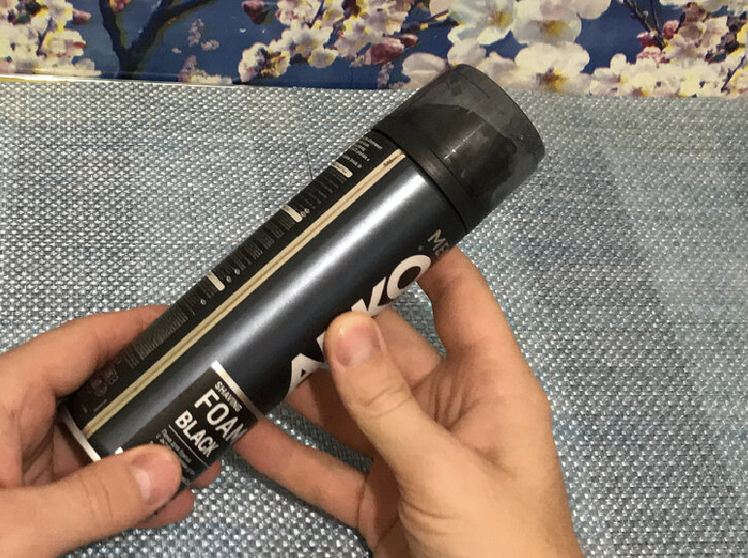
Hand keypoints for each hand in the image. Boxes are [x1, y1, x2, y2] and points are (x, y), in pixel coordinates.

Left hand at [0, 306, 219, 557]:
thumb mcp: (9, 529)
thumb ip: (91, 498)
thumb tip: (162, 467)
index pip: (80, 343)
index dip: (136, 331)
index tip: (188, 327)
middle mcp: (2, 418)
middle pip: (92, 391)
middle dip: (152, 404)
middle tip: (212, 411)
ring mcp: (5, 461)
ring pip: (89, 442)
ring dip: (141, 456)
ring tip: (201, 463)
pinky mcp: (8, 502)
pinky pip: (74, 484)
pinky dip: (116, 492)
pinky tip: (159, 503)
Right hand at [236, 248, 582, 557]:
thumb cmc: (505, 550)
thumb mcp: (445, 471)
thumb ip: (387, 403)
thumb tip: (341, 325)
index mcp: (489, 387)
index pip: (460, 299)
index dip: (423, 256)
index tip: (366, 222)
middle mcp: (448, 411)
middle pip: (385, 350)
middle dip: (332, 325)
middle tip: (270, 295)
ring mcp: (409, 457)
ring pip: (346, 408)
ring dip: (299, 388)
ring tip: (241, 354)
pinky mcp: (379, 502)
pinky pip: (326, 469)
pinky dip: (288, 454)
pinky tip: (243, 432)